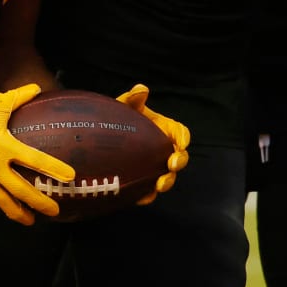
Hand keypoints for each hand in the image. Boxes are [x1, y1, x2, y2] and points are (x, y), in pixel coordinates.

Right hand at [0, 83, 74, 224]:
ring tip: (30, 220)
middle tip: (55, 212)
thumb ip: (19, 97)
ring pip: (3, 204)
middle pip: (23, 191)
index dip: (55, 169)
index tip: (70, 177)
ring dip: (19, 213)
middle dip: (41, 203)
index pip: (36, 160)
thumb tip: (37, 88)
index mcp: (5, 146)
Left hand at [115, 84, 189, 204]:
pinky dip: (147, 196)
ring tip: (159, 184)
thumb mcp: (125, 106)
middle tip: (171, 164)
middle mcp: (163, 150)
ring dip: (168, 182)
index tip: (181, 142)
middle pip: (179, 157)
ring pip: (168, 177)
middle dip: (179, 162)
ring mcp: (154, 166)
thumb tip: (141, 89)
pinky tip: (141, 197)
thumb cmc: (119, 117)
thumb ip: (133, 98)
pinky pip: (148, 192)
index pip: (180, 133)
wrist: (102, 136)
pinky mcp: (142, 182)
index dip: (183, 138)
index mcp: (164, 129)